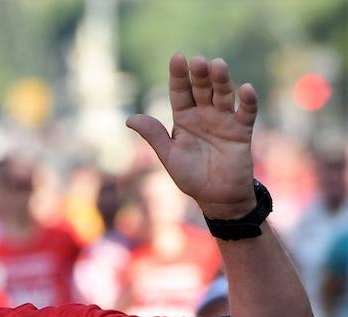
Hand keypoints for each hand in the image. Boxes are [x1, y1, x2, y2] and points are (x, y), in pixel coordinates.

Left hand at [126, 54, 258, 218]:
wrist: (217, 197)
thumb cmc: (191, 176)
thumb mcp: (169, 156)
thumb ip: (154, 135)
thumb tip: (129, 118)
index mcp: (184, 118)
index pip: (180, 93)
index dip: (179, 76)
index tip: (177, 57)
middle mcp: (204, 114)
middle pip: (202, 89)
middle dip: (200, 75)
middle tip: (198, 61)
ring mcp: (224, 120)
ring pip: (224, 95)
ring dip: (222, 81)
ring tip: (218, 65)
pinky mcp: (242, 130)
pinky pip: (246, 113)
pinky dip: (247, 101)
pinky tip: (245, 89)